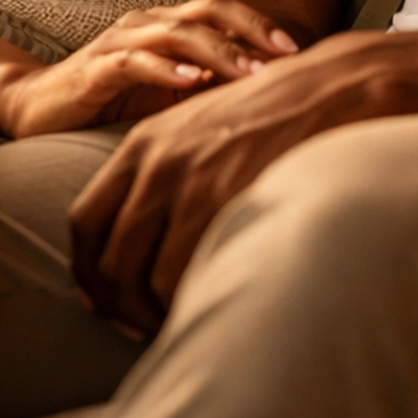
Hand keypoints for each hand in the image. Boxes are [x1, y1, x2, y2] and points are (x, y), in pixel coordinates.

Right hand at [0, 0, 299, 139]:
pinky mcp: (95, 68)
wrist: (34, 109)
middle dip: (252, 31)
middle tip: (289, 56)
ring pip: (178, 33)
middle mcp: (147, 23)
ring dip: (220, 52)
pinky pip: (134, 61)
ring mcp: (120, 42)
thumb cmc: (107, 103)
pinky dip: (164, 69)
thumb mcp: (167, 96)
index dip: (262, 25)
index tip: (300, 51)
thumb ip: (206, 89)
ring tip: (252, 73)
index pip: (224, 12)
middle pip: (209, 11)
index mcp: (168, 25)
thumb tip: (263, 98)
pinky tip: (190, 82)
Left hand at [70, 29, 407, 326]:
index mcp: (143, 144)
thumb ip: (168, 172)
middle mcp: (157, 163)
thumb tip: (149, 231)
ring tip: (179, 324)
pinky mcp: (227, 201)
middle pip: (109, 259)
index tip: (101, 300)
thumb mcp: (204, 129)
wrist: (332, 88)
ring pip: (144, 278)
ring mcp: (191, 183)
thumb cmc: (276, 116)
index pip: (85, 221)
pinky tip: (207, 307)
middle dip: (118, 307)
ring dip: (153, 314)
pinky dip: (187, 302)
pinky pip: (186, 274)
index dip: (87, 271)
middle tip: (141, 328)